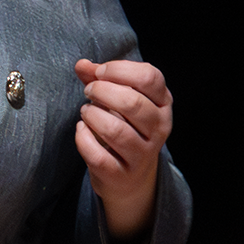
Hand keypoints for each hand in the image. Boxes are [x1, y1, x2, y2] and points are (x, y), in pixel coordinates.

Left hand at [73, 57, 172, 242]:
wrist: (129, 178)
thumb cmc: (123, 126)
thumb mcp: (118, 99)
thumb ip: (99, 78)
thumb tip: (81, 65)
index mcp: (162, 104)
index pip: (150, 77)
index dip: (119, 69)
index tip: (99, 72)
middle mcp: (158, 129)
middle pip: (132, 102)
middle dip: (102, 91)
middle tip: (89, 91)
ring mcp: (142, 154)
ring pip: (116, 130)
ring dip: (92, 115)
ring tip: (86, 112)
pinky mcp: (121, 174)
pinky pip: (99, 155)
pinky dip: (83, 138)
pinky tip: (81, 130)